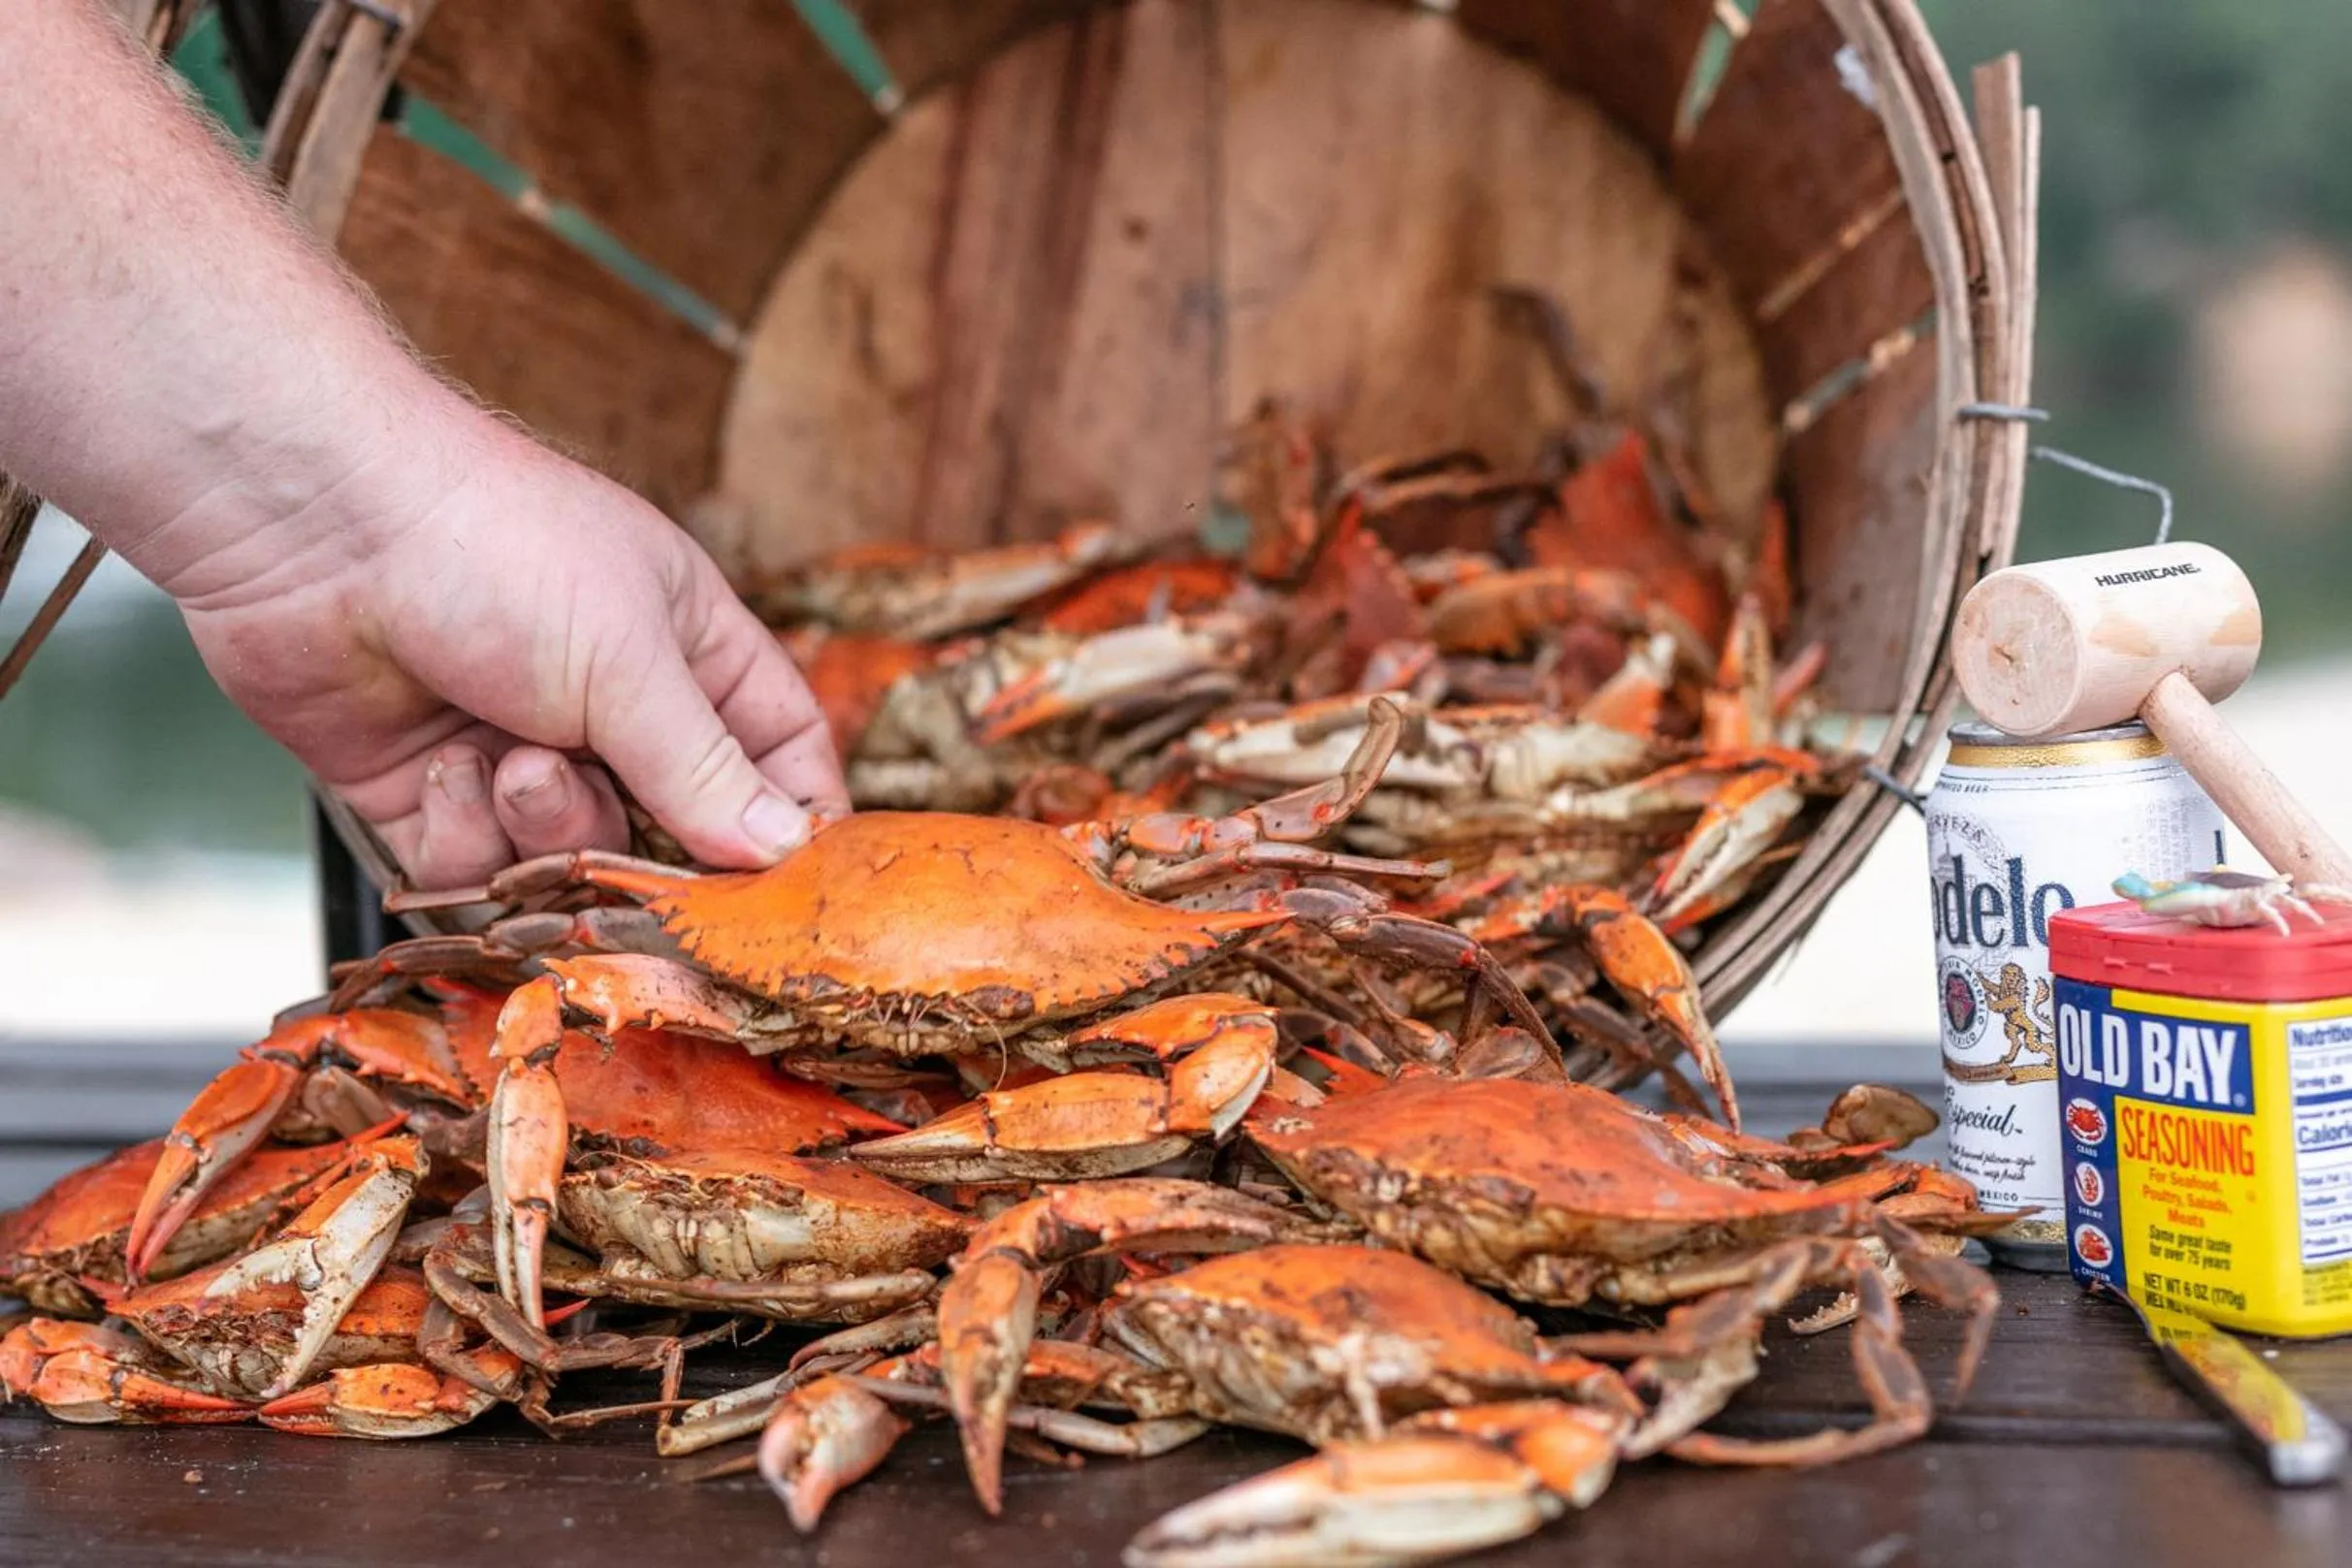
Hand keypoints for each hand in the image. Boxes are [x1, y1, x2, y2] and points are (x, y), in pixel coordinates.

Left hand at [172, 417, 847, 889]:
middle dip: (641, 840)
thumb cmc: (493, 546)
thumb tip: (784, 849)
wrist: (311, 526)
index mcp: (686, 648)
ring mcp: (520, 750)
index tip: (791, 885)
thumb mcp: (628, 662)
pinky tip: (440, 765)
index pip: (778, 748)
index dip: (791, 816)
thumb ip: (705, 770)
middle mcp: (611, 705)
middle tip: (613, 820)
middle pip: (672, 827)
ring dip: (541, 824)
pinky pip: (478, 866)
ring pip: (572, 857)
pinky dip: (463, 832)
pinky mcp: (433, 793)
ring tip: (506, 761)